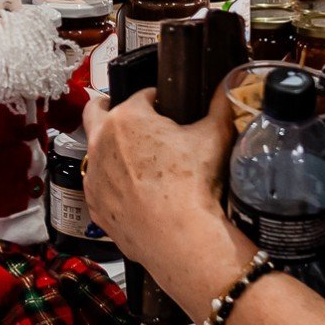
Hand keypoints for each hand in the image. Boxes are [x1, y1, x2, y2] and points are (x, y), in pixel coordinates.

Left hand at [82, 88, 251, 300]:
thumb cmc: (191, 185)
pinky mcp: (94, 203)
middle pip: (96, 111)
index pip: (140, 95)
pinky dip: (112, 184)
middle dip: (110, 108)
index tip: (165, 108)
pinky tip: (133, 192)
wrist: (178, 236)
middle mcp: (101, 142)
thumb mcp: (213, 137)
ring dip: (111, 150)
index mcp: (126, 117)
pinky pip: (99, 186)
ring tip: (138, 161)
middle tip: (133, 120)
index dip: (156, 100)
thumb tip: (230, 87)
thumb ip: (220, 106)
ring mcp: (94, 174)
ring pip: (96, 151)